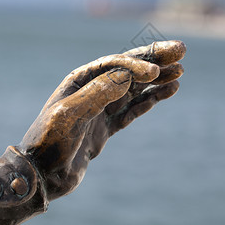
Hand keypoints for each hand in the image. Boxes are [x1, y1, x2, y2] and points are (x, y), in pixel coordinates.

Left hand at [18, 40, 185, 200]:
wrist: (43, 174)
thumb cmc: (49, 141)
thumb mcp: (69, 115)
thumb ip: (97, 95)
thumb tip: (125, 77)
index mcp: (81, 81)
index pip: (115, 65)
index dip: (137, 65)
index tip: (155, 72)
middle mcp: (93, 90)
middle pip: (130, 71)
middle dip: (155, 60)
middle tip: (181, 49)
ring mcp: (101, 109)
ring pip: (136, 89)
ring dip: (157, 80)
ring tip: (180, 71)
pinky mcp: (107, 127)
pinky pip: (133, 110)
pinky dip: (151, 101)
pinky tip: (168, 91)